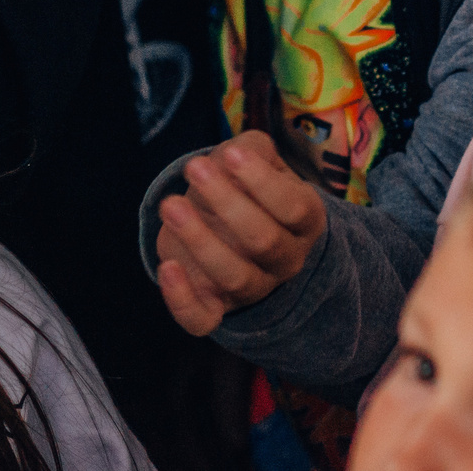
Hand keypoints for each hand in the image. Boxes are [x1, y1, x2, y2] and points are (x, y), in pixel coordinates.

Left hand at [155, 132, 327, 335]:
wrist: (226, 224)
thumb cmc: (244, 184)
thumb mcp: (255, 157)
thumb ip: (250, 151)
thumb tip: (235, 157)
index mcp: (305, 220)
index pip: (293, 207)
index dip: (262, 182)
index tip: (230, 154)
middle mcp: (286, 260)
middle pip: (263, 240)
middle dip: (227, 203)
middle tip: (194, 168)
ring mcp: (253, 288)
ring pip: (234, 277)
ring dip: (200, 240)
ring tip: (171, 204)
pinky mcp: (216, 308)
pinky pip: (202, 320)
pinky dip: (182, 300)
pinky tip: (167, 267)